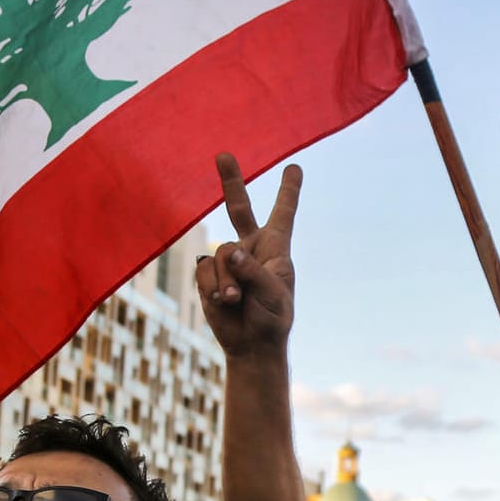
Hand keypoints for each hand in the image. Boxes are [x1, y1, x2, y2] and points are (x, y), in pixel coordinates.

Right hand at [194, 154, 302, 356]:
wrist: (251, 345)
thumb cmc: (272, 319)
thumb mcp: (273, 293)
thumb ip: (253, 270)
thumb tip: (229, 252)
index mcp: (276, 248)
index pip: (283, 214)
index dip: (288, 190)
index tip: (294, 166)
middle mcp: (251, 248)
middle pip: (239, 208)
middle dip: (231, 181)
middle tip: (222, 155)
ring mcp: (228, 261)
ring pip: (220, 254)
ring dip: (227, 281)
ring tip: (237, 300)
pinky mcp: (209, 275)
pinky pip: (205, 271)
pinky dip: (213, 288)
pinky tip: (224, 303)